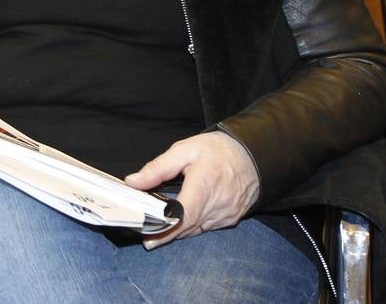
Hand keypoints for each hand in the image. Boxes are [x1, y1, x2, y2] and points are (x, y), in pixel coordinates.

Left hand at [125, 130, 260, 248]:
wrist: (252, 155)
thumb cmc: (217, 150)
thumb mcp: (184, 149)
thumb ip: (157, 168)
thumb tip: (133, 182)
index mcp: (205, 183)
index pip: (186, 213)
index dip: (167, 227)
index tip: (150, 236)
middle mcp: (219, 203)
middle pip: (188, 226)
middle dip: (166, 233)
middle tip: (146, 236)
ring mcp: (227, 214)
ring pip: (196, 229)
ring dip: (178, 231)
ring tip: (158, 229)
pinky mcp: (231, 219)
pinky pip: (207, 227)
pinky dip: (192, 226)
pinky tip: (180, 222)